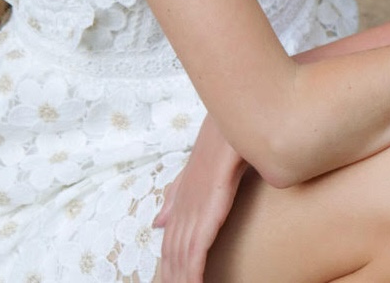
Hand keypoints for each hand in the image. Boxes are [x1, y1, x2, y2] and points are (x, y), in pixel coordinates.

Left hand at [154, 116, 247, 282]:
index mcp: (180, 201)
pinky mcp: (207, 212)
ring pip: (181, 258)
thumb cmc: (222, 142)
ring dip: (181, 281)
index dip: (165, 268)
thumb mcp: (197, 171)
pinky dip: (193, 274)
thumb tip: (157, 222)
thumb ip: (176, 197)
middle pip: (170, 255)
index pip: (168, 244)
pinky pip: (196, 252)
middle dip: (170, 279)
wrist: (232, 121)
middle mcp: (182, 207)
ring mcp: (193, 210)